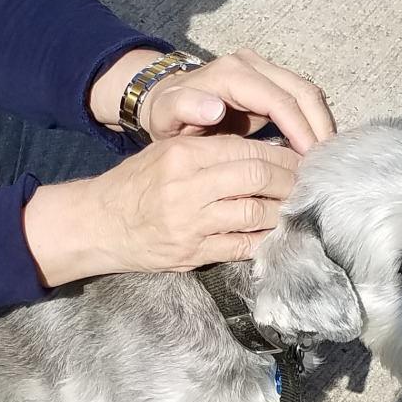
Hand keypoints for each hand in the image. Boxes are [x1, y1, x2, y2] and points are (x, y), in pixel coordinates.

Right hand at [23, 134, 299, 285]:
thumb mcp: (164, 154)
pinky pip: (241, 245)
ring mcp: (190, 222)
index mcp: (182, 154)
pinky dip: (264, 239)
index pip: (246, 149)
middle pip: (257, 177)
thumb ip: (209, 151)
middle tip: (306, 183)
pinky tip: (274, 233)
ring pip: (256, 212)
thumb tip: (263, 153)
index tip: (299, 160)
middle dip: (290, 180)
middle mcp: (187, 185)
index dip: (281, 155)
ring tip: (295, 207)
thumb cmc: (133, 185)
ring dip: (283, 210)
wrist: (95, 223)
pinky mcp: (192, 252)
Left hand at [140, 49, 333, 153]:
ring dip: (320, 124)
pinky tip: (313, 148)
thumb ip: (184, 108)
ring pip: (307, 93)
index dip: (300, 129)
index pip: (279, 100)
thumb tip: (215, 108)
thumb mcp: (165, 114)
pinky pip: (301, 98)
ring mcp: (263, 70)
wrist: (166, 98)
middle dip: (319, 127)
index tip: (309, 161)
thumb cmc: (167, 112)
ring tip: (324, 160)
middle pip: (302, 92)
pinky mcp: (270, 81)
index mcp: (231, 73)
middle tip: (326, 165)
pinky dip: (312, 120)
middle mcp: (251, 65)